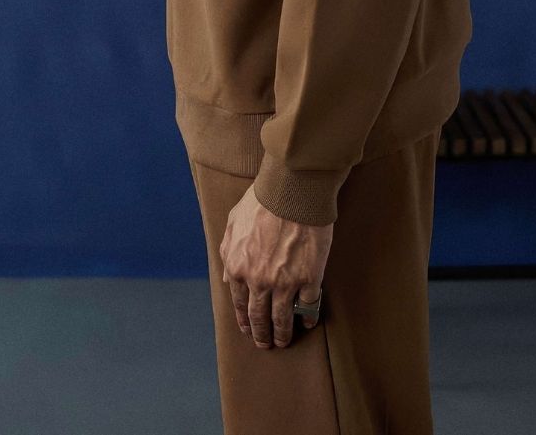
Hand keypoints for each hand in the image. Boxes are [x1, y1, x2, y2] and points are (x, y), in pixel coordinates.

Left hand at [219, 182, 332, 348]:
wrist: (291, 191)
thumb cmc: (262, 200)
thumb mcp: (233, 222)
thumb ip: (227, 251)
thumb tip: (226, 275)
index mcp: (237, 267)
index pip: (239, 304)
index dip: (244, 320)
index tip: (249, 329)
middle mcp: (258, 281)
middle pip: (259, 318)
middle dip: (261, 335)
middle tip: (266, 344)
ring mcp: (284, 283)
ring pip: (282, 319)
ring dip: (283, 333)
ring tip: (285, 340)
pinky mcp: (309, 279)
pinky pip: (308, 306)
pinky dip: (308, 317)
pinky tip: (308, 322)